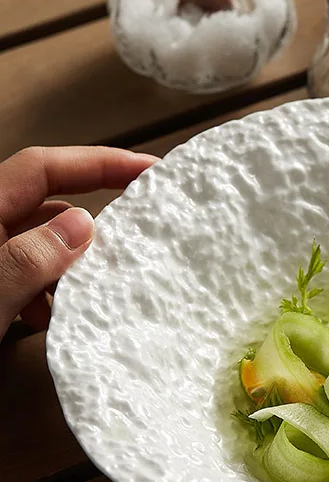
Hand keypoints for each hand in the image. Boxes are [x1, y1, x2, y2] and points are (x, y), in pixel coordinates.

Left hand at [0, 146, 156, 339]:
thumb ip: (34, 256)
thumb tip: (84, 223)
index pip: (45, 167)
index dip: (99, 162)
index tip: (151, 170)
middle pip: (47, 208)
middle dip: (90, 229)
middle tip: (135, 241)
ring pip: (39, 245)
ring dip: (67, 268)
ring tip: (87, 294)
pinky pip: (23, 273)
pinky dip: (43, 291)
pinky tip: (45, 319)